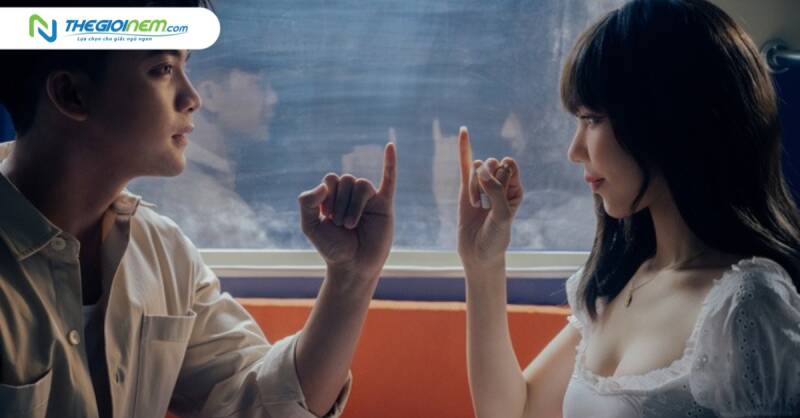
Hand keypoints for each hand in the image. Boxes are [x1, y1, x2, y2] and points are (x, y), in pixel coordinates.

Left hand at [298, 142, 396, 281]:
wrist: (353, 266)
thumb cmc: (332, 248)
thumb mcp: (310, 225)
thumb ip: (307, 202)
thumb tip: (324, 185)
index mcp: (334, 196)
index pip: (330, 180)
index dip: (326, 196)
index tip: (326, 216)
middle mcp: (352, 194)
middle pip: (346, 179)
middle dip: (339, 203)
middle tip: (341, 225)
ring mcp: (370, 198)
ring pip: (361, 184)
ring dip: (353, 206)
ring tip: (352, 226)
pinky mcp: (385, 204)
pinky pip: (389, 179)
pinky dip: (390, 162)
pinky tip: (390, 146)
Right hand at [457, 126, 522, 269]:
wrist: (478, 254)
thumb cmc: (496, 237)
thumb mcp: (502, 215)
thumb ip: (495, 190)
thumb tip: (481, 167)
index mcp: (515, 189)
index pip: (509, 166)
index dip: (502, 176)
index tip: (500, 195)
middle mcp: (500, 185)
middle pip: (492, 164)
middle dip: (486, 181)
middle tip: (485, 205)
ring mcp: (482, 186)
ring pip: (477, 169)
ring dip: (474, 186)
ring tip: (476, 206)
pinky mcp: (466, 189)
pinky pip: (465, 164)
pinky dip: (465, 148)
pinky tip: (463, 131)